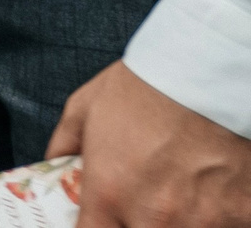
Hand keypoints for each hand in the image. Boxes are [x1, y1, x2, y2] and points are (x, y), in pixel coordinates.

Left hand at [50, 60, 250, 226]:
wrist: (207, 74)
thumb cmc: (145, 87)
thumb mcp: (84, 108)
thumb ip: (66, 147)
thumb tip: (54, 167)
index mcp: (111, 194)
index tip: (98, 220)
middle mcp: (155, 217)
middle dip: (138, 224)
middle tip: (144, 201)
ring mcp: (203, 221)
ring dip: (181, 220)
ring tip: (181, 190)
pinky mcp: (243, 216)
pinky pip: (228, 227)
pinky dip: (220, 215)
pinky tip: (215, 192)